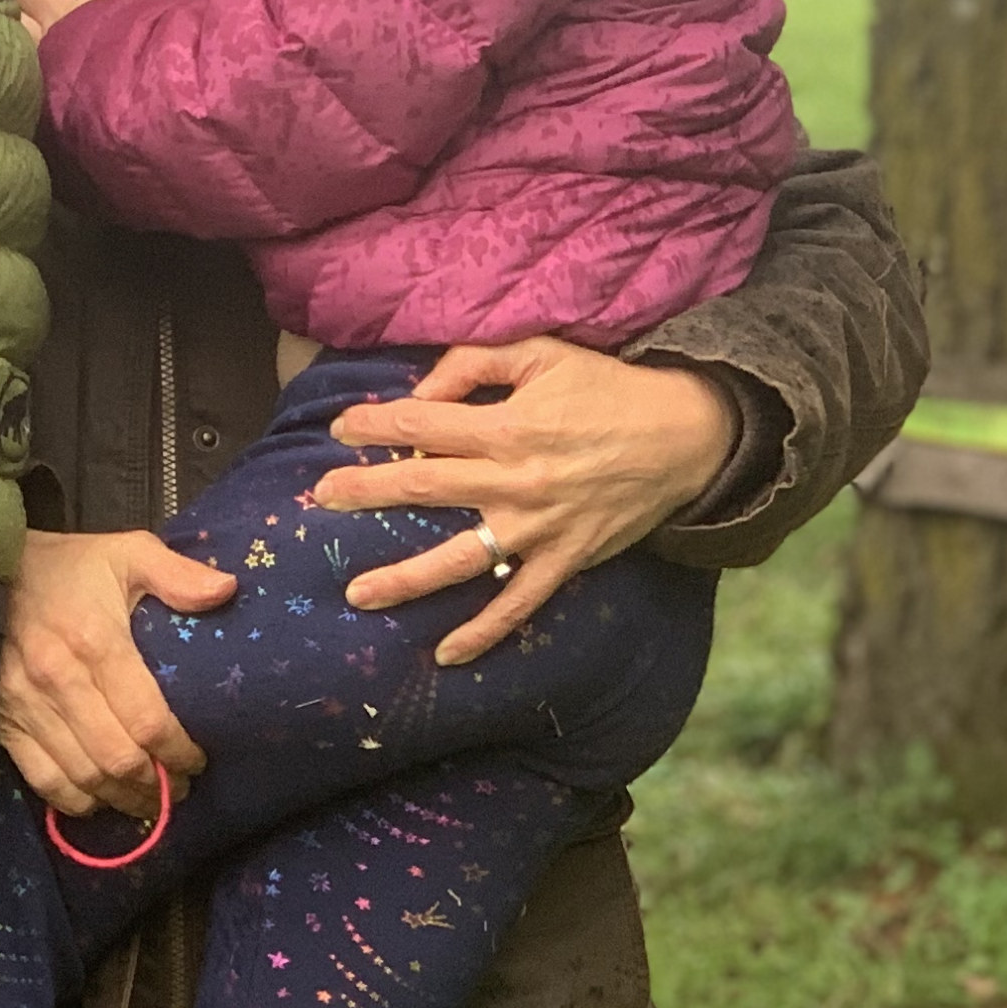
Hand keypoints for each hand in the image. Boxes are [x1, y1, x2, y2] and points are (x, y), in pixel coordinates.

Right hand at [0, 528, 233, 817]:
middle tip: (181, 788)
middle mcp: (58, 679)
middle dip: (157, 784)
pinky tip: (103, 799)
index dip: (179, 752)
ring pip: (84, 777)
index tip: (198, 760)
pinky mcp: (3, 722)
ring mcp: (26, 705)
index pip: (147, 719)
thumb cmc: (67, 567)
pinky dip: (79, 801)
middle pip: (118, 758)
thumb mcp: (126, 553)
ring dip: (123, 799)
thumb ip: (177, 574)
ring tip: (150, 800)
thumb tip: (228, 590)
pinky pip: (45, 780)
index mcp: (95, 639)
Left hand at [313, 340, 737, 667]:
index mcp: (508, 424)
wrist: (684, 434)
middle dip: (366, 492)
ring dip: (405, 579)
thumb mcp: (543, 352)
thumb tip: (422, 392)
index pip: (423, 424)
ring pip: (460, 560)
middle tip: (322, 498)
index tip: (339, 429)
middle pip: (425, 488)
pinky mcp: (566, 560)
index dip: (375, 425)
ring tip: (358, 595)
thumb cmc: (606, 388)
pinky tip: (445, 654)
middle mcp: (516, 480)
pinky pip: (518, 604)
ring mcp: (540, 528)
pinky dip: (484, 633)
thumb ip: (475, 362)